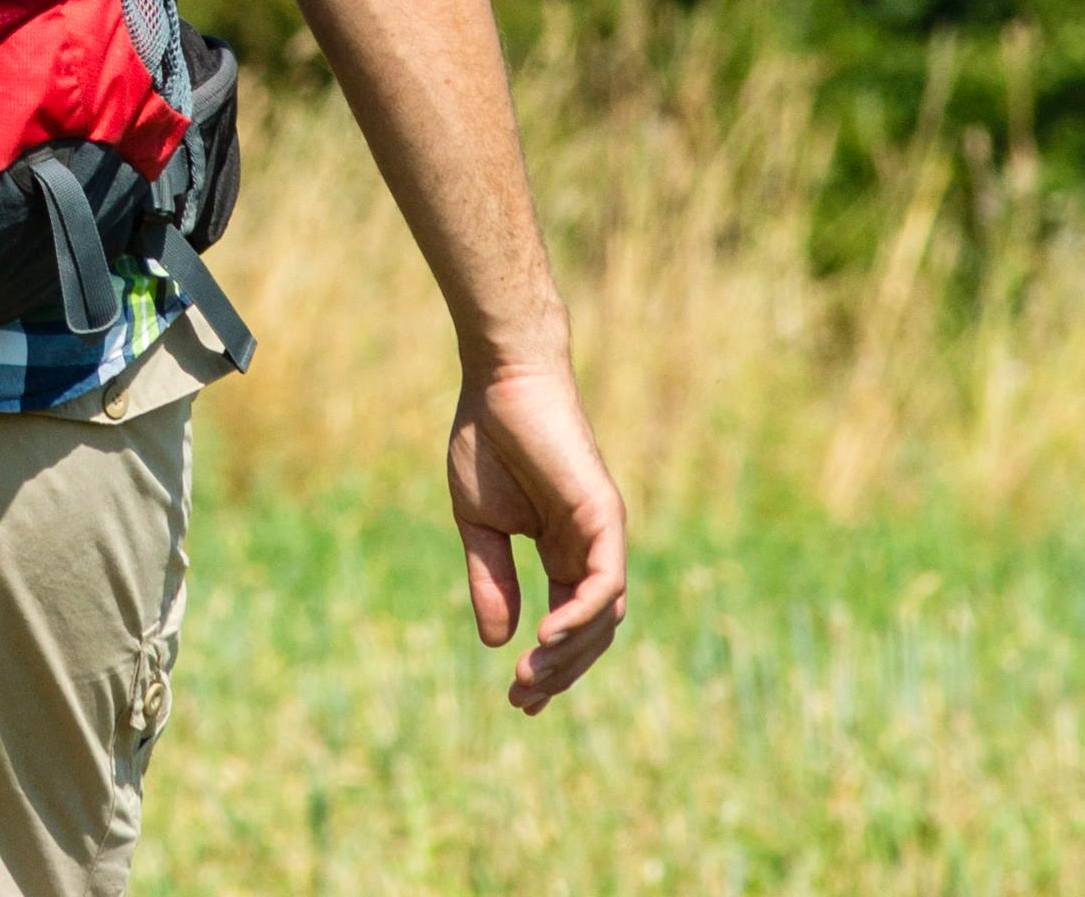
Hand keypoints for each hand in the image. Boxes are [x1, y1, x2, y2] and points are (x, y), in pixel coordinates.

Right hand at [446, 360, 628, 712]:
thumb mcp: (479, 525)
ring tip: (529, 677)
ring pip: (603, 616)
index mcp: (564, 550)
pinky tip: (546, 638)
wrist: (500, 381)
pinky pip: (604, 584)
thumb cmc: (488, 440)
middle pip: (592, 632)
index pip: (570, 623)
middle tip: (522, 700)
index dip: (548, 664)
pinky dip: (581, 617)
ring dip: (568, 654)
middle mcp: (592, 549)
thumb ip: (491, 580)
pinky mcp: (605, 518)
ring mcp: (603, 535)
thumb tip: (498, 642)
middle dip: (559, 672)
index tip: (518, 701)